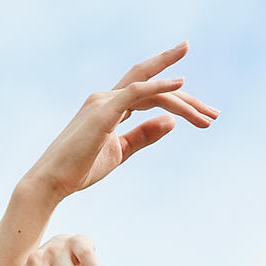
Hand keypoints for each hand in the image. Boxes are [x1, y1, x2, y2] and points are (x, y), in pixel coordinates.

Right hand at [26, 41, 218, 200]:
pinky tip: (181, 85)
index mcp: (108, 108)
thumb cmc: (79, 169)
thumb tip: (170, 122)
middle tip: (214, 113)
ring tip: (207, 118)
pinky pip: (136, 92)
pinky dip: (159, 86)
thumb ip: (143, 135)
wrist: (51, 182)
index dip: (175, 92)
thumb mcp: (119, 152)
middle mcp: (105, 98)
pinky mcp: (102, 111)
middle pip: (153, 84)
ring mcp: (103, 102)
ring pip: (151, 90)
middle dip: (186, 94)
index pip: (147, 92)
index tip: (202, 106)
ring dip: (183, 102)